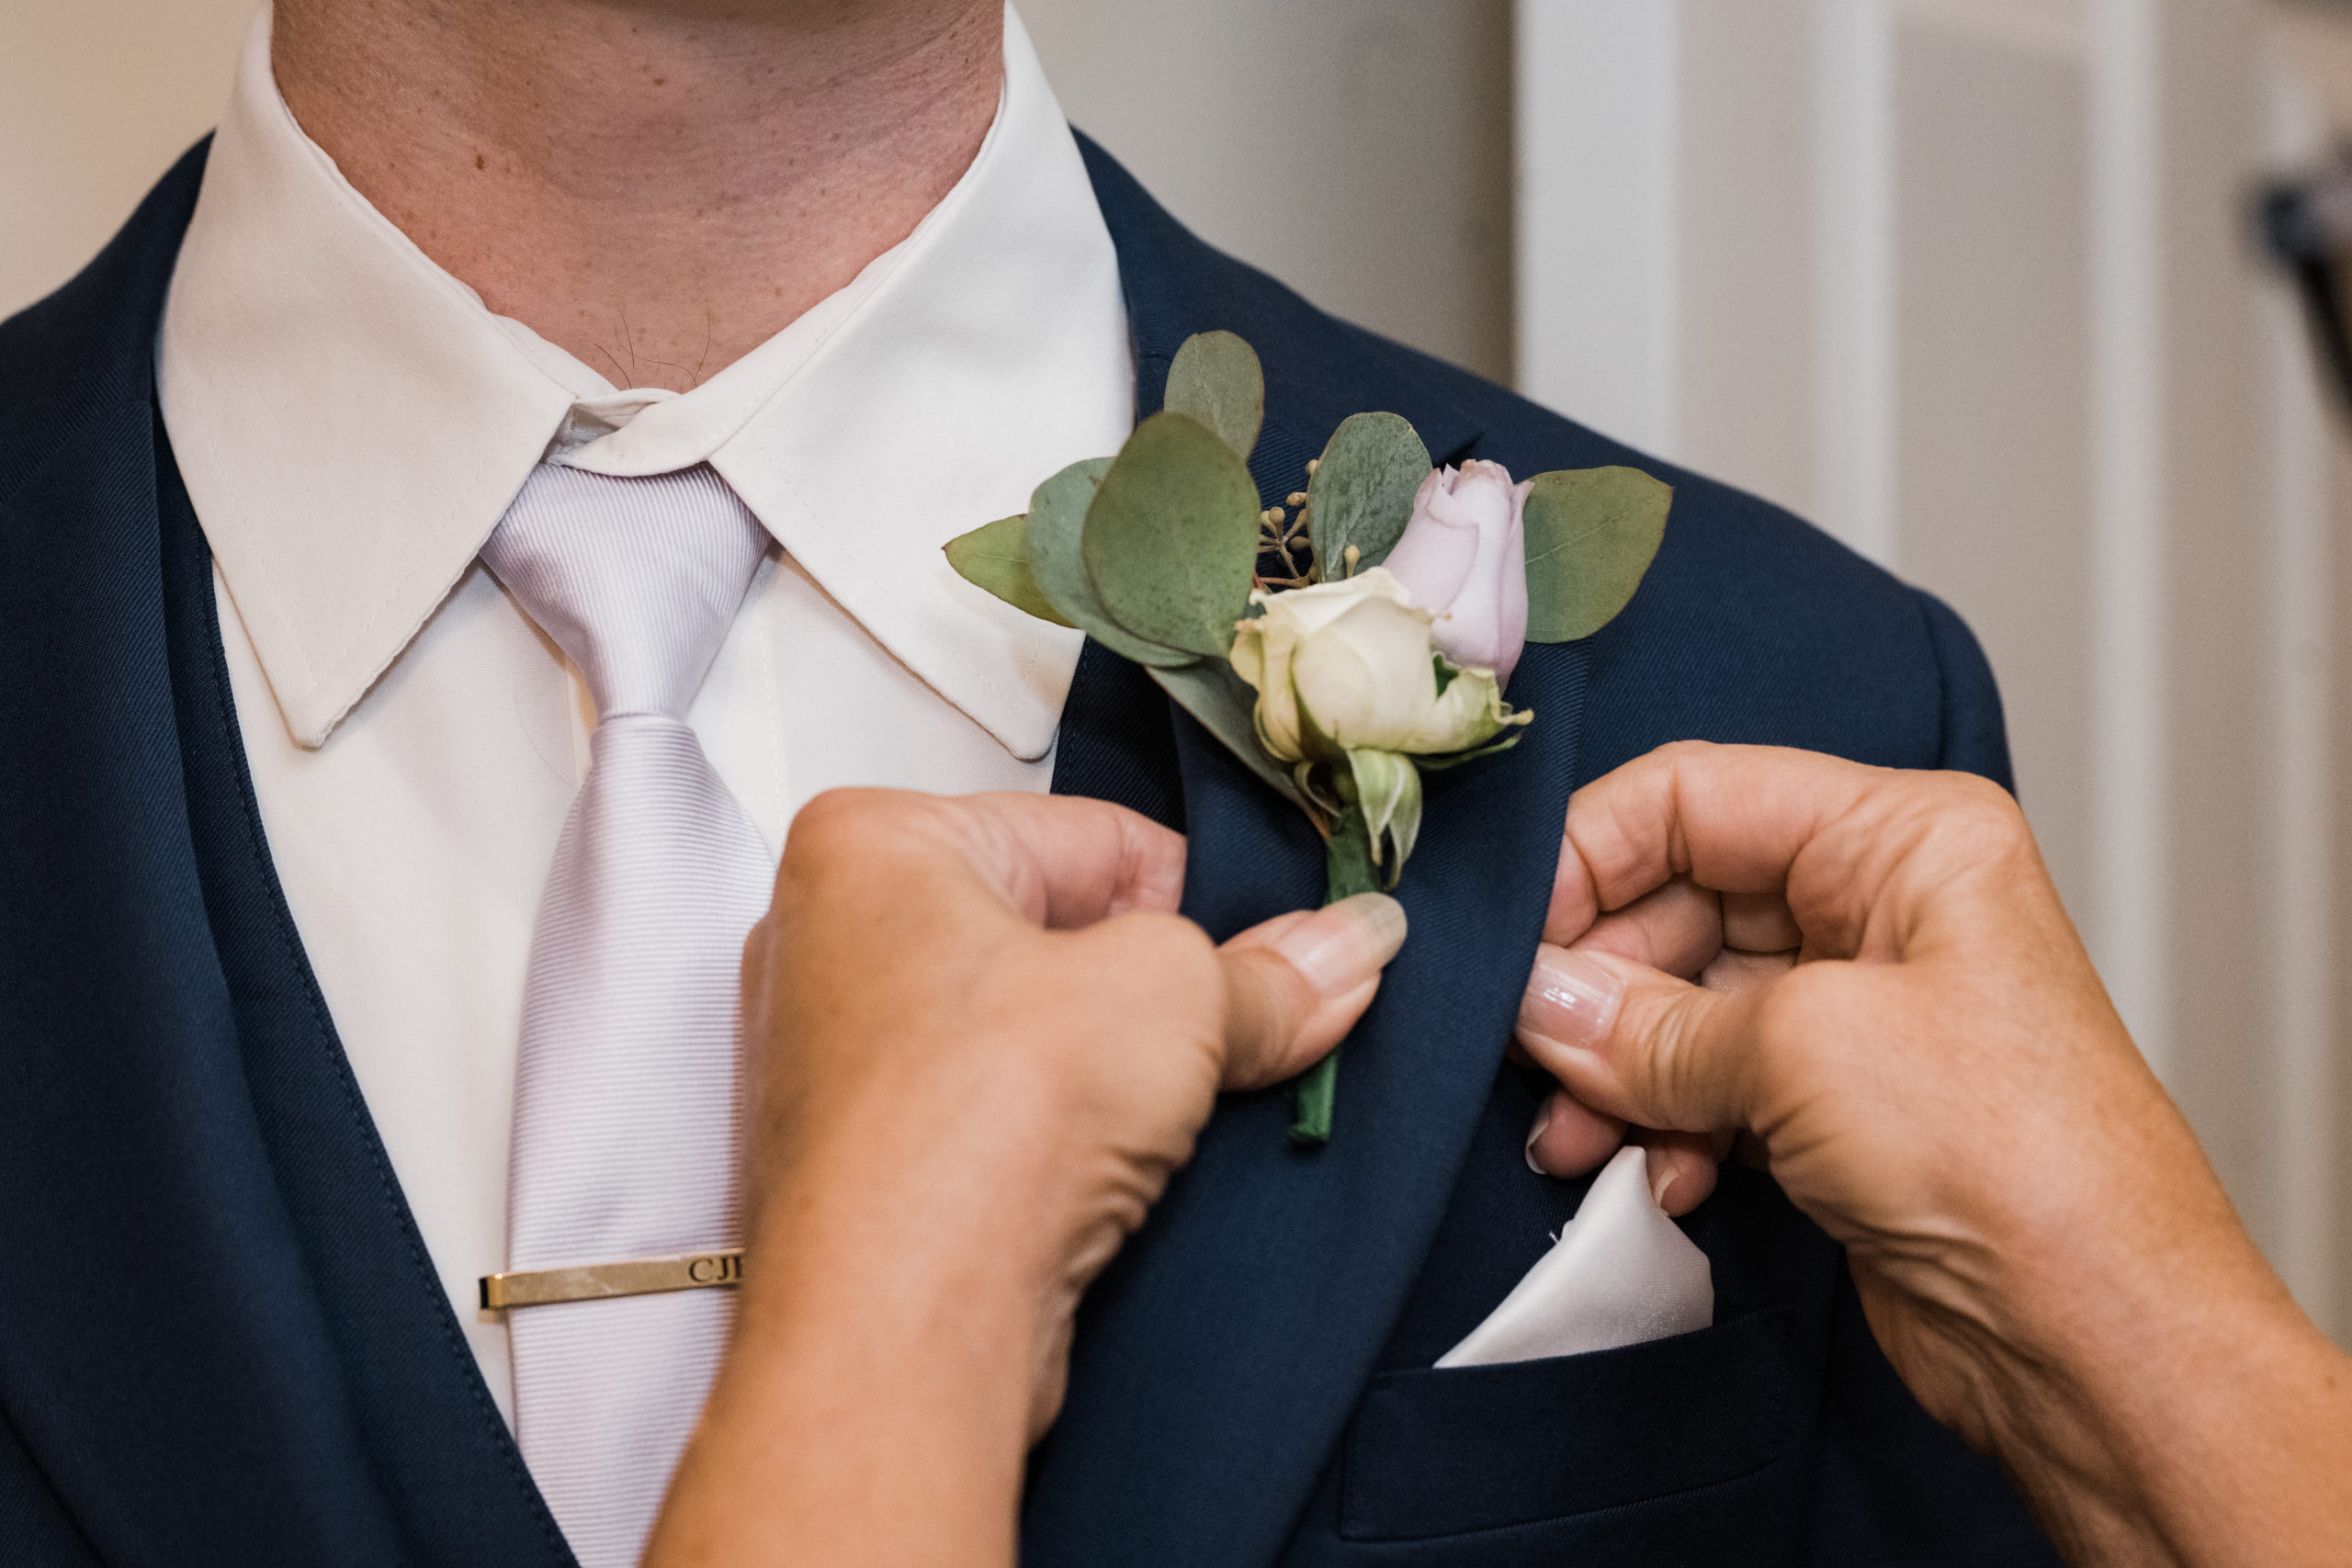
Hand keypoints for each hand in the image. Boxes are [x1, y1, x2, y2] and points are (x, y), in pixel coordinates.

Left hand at [649, 790, 1405, 1567]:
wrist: (904, 1328)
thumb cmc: (974, 1124)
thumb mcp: (1174, 995)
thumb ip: (1270, 972)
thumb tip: (1343, 951)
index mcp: (871, 843)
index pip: (1089, 835)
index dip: (1198, 898)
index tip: (1273, 950)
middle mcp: (831, 945)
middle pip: (1061, 938)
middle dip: (1160, 993)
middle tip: (1241, 1032)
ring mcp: (845, 1068)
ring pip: (1036, 1041)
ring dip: (1121, 1077)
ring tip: (1176, 1114)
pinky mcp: (875, 1176)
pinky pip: (1007, 1128)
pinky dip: (1072, 1147)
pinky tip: (1126, 1177)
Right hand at [1513, 742, 2351, 1567]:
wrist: (2096, 1337)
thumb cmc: (2015, 1159)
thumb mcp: (1800, 1052)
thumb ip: (1645, 1024)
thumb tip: (1534, 1003)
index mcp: (1900, 837)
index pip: (1697, 796)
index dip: (1590, 856)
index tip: (1515, 939)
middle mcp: (1881, 908)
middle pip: (1678, 901)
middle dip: (1596, 985)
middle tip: (1529, 1050)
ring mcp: (1858, 1012)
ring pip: (1682, 1005)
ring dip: (1614, 1071)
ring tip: (1572, 1137)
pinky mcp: (1838, 1108)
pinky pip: (1707, 1085)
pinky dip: (1662, 1125)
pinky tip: (1652, 1176)